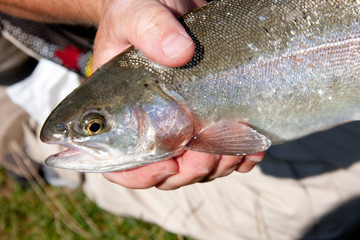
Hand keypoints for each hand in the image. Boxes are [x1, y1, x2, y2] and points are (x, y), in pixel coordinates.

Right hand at [93, 0, 265, 189]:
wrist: (169, 3)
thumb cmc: (141, 8)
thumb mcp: (138, 12)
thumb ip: (150, 28)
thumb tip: (179, 53)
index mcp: (122, 112)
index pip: (120, 164)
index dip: (138, 175)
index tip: (165, 165)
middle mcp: (151, 124)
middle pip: (166, 173)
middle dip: (189, 171)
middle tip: (207, 153)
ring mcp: (182, 122)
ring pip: (197, 168)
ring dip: (218, 166)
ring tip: (234, 147)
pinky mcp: (209, 115)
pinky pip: (222, 152)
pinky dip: (239, 158)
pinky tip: (251, 149)